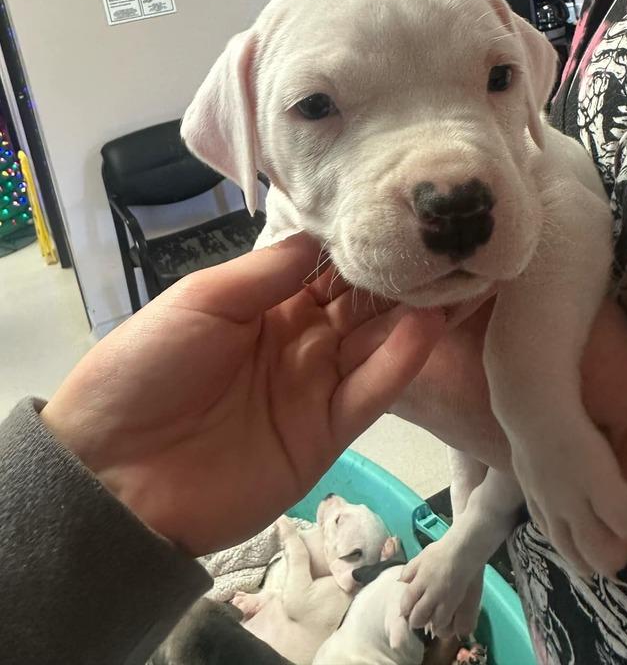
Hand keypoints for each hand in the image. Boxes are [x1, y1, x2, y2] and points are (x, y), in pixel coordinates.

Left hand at [42, 234, 445, 554]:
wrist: (113, 473)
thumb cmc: (146, 367)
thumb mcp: (201, 300)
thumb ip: (267, 272)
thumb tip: (323, 233)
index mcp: (265, 304)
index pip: (326, 266)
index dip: (360, 241)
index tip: (402, 208)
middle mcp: (300, 339)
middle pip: (360, 302)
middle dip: (400, 272)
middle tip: (450, 235)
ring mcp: (317, 385)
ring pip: (376, 341)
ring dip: (415, 310)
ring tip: (457, 272)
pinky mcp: (328, 432)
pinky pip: (371, 391)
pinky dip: (402, 360)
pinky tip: (429, 324)